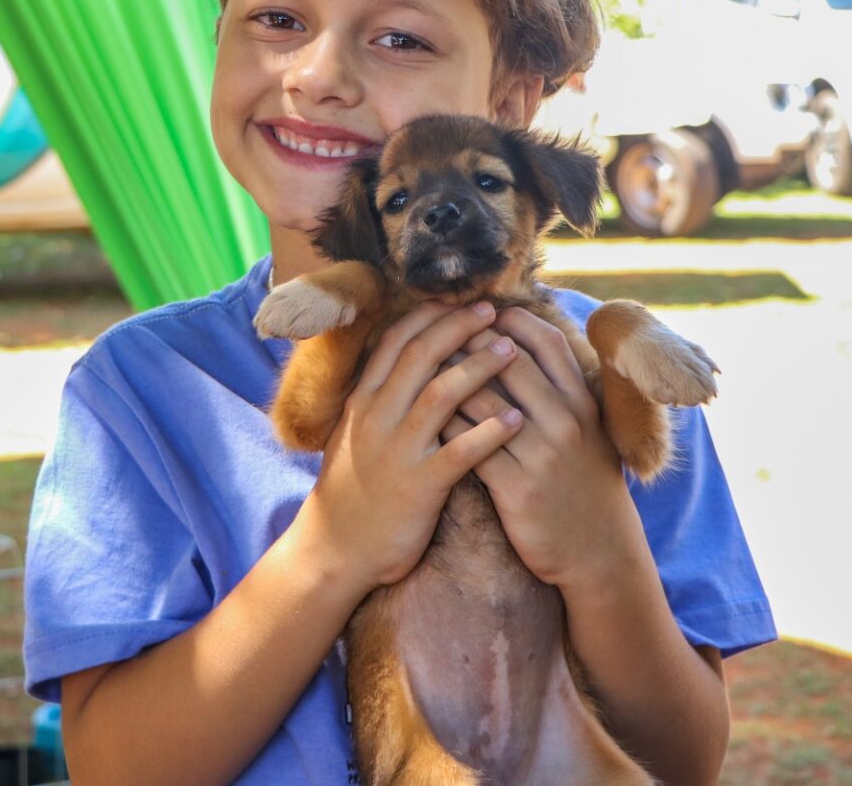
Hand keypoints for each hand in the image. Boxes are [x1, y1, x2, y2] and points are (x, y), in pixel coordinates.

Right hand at [296, 301, 525, 593]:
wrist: (336, 550)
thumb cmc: (353, 490)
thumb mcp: (355, 434)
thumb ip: (379, 398)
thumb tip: (406, 362)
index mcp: (362, 401)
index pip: (395, 341)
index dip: (428, 316)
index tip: (458, 300)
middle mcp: (376, 417)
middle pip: (421, 355)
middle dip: (459, 327)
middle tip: (493, 310)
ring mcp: (397, 450)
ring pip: (441, 393)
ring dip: (479, 367)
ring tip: (511, 350)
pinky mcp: (419, 485)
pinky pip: (460, 451)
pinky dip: (489, 432)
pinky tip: (516, 418)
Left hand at [441, 307, 647, 594]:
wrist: (599, 552)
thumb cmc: (585, 485)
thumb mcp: (588, 432)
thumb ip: (563, 391)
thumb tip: (527, 346)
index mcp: (583, 403)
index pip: (547, 343)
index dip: (512, 321)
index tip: (482, 312)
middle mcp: (566, 422)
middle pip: (510, 362)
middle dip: (470, 341)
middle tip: (439, 331)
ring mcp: (542, 455)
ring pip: (484, 399)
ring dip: (448, 379)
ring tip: (423, 368)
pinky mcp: (517, 489)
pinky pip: (470, 445)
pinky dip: (445, 425)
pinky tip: (425, 417)